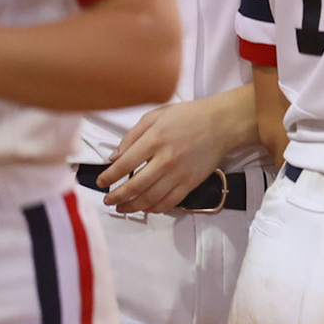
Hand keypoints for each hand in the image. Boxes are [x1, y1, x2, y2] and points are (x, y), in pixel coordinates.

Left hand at [97, 93, 246, 212]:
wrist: (222, 123)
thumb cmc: (189, 116)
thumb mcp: (156, 115)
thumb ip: (133, 135)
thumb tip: (114, 157)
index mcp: (155, 139)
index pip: (124, 165)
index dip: (108, 177)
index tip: (101, 182)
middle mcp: (166, 159)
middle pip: (134, 186)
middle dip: (116, 197)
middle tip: (108, 200)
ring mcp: (179, 173)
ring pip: (150, 198)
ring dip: (132, 206)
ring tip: (121, 208)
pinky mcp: (191, 182)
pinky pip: (169, 202)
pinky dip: (154, 208)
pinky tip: (145, 208)